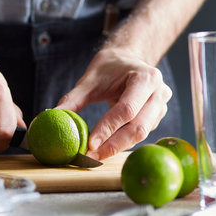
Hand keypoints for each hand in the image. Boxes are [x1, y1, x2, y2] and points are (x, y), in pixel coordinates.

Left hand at [56, 47, 172, 159]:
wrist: (127, 60)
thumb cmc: (109, 67)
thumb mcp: (89, 80)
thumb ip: (73, 99)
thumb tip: (53, 116)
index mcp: (146, 78)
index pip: (126, 109)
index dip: (108, 128)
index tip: (90, 143)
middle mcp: (159, 92)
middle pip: (138, 127)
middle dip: (114, 145)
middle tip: (92, 156)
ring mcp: (161, 106)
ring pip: (141, 134)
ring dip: (118, 147)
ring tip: (96, 155)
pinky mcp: (157, 117)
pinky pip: (140, 134)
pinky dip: (123, 142)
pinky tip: (107, 147)